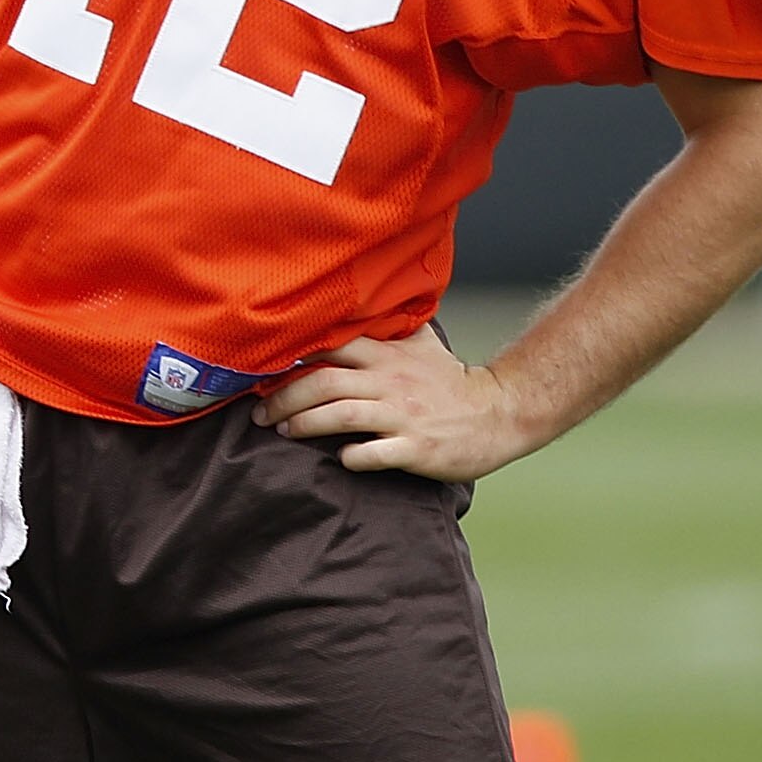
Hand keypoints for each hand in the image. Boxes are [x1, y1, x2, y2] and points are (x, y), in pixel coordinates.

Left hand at [251, 325, 540, 481]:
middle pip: (322, 383)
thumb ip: (389, 326)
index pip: (329, 346)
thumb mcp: (423, 344)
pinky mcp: (415, 448)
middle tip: (260, 413)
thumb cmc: (453, 383)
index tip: (262, 370)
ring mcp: (402, 416)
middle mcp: (390, 382)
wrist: (501, 414)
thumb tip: (366, 302)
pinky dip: (351, 457)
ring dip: (304, 425)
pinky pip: (374, 453)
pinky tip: (339, 459)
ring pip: (339, 416)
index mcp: (387, 356)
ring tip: (282, 431)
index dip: (290, 356)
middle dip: (282, 398)